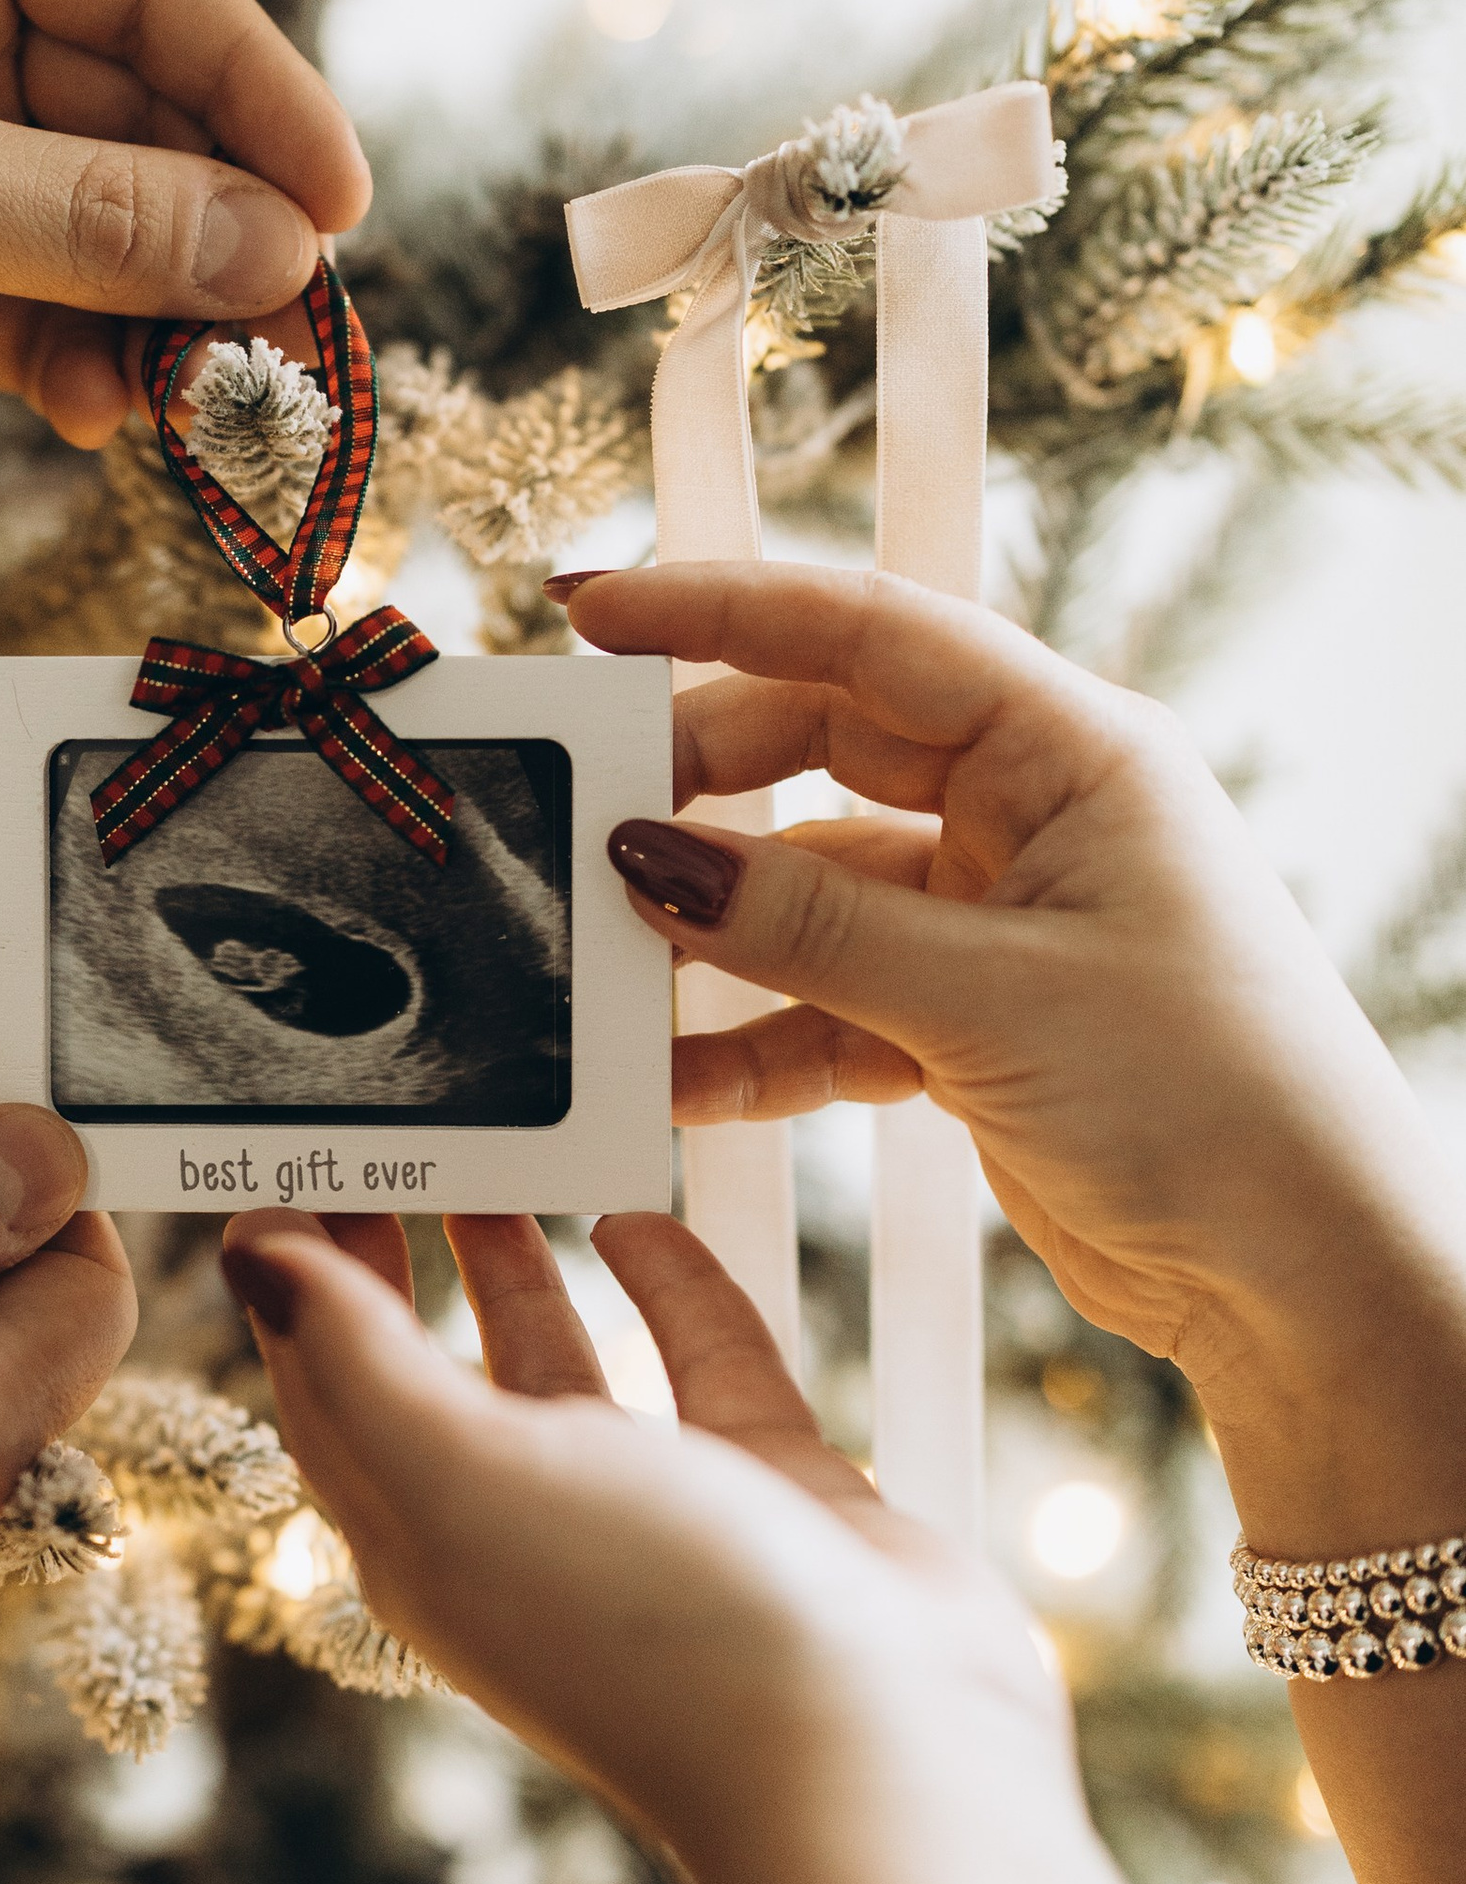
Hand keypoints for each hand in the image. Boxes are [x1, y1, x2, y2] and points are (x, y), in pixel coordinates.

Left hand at [0, 0, 367, 450]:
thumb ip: (87, 222)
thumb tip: (274, 253)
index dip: (258, 98)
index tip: (340, 210)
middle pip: (134, 122)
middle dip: (210, 235)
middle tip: (293, 341)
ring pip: (88, 230)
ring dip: (149, 318)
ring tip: (203, 399)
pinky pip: (25, 308)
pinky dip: (72, 362)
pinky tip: (108, 416)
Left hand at [216, 1206, 1064, 1876]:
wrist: (883, 1762)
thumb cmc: (651, 1629)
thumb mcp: (463, 1477)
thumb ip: (354, 1357)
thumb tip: (250, 1251)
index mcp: (420, 1538)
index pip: (324, 1388)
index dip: (296, 1283)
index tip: (289, 1164)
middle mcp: (519, 1526)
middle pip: (426, 1369)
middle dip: (392, 1262)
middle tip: (382, 1143)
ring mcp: (644, 1511)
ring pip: (558, 1359)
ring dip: (517, 1264)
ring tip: (493, 1162)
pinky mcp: (761, 1491)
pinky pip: (700, 1362)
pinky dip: (668, 1286)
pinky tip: (640, 1215)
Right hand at [557, 560, 1465, 1554]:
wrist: (1299, 1273)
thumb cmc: (1216, 1100)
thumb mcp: (989, 996)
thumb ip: (808, 923)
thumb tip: (650, 858)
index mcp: (1068, 752)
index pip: (866, 635)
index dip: (719, 610)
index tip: (594, 613)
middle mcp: (1026, 814)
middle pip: (817, 749)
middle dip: (696, 785)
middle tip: (584, 821)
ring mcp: (990, 917)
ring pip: (809, 887)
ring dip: (715, 933)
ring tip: (615, 967)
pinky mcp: (964, 1019)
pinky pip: (824, 1001)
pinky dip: (752, 1039)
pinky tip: (680, 1080)